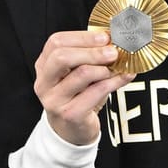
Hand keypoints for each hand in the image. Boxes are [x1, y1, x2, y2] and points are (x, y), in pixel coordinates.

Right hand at [34, 30, 132, 146]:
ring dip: (104, 68)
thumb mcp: (76, 74)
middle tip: (113, 51)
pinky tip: (124, 77)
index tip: (103, 37)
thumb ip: (88, 58)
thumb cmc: (76, 98)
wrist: (71, 131)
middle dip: (92, 51)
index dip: (82, 37)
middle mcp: (44, 83)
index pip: (56, 42)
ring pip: (82, 74)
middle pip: (62, 57)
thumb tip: (113, 42)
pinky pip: (96, 92)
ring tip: (117, 67)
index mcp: (43, 67)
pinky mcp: (70, 114)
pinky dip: (115, 81)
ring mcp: (55, 100)